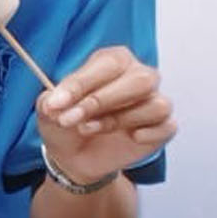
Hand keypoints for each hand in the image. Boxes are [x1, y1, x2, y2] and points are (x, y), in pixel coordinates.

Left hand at [35, 45, 175, 184]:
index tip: (56, 103)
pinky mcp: (163, 127)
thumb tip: (54, 104)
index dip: (82, 83)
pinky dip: (147, 134)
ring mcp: (155, 101)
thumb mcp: (50, 111)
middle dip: (101, 101)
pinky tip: (129, 137)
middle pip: (139, 80)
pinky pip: (166, 126)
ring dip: (117, 120)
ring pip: (155, 104)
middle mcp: (139, 76)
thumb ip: (51, 102)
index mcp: (113, 61)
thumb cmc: (66, 122)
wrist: (74, 156)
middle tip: (70, 119)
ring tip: (87, 129)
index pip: (108, 63)